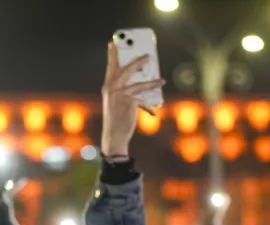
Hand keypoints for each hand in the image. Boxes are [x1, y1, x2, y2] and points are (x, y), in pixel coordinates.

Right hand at [101, 42, 163, 156]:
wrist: (113, 136)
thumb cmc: (116, 120)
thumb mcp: (117, 103)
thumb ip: (126, 92)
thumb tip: (143, 84)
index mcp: (107, 87)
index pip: (110, 67)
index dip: (112, 55)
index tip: (113, 43)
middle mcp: (111, 88)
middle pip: (125, 69)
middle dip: (137, 61)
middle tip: (148, 55)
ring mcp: (120, 94)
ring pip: (139, 84)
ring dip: (152, 83)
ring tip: (162, 80)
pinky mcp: (129, 101)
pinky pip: (143, 100)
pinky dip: (149, 106)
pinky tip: (154, 112)